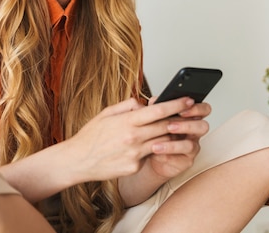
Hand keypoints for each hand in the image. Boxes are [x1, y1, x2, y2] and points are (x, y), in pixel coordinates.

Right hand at [64, 96, 200, 182]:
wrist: (78, 161)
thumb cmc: (90, 136)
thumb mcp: (106, 113)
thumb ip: (127, 106)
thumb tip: (143, 102)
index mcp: (127, 122)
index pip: (158, 111)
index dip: (176, 105)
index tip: (189, 100)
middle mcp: (133, 138)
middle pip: (165, 127)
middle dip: (180, 120)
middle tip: (191, 114)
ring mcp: (135, 154)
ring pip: (162, 143)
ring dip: (169, 136)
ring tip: (172, 129)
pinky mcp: (134, 167)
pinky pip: (149, 156)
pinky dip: (151, 150)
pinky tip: (145, 147)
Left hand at [145, 100, 210, 178]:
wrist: (149, 153)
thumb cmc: (156, 132)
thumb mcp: (154, 117)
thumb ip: (155, 108)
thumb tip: (154, 101)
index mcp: (191, 117)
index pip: (203, 109)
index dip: (197, 108)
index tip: (182, 108)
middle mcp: (194, 132)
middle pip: (203, 126)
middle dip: (187, 125)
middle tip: (170, 125)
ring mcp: (192, 147)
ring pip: (191, 145)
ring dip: (173, 144)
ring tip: (156, 144)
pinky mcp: (186, 161)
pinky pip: (180, 159)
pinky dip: (167, 155)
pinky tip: (156, 153)